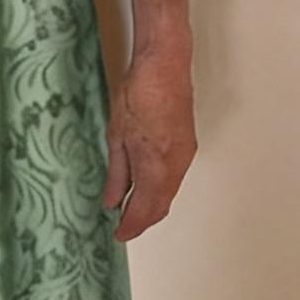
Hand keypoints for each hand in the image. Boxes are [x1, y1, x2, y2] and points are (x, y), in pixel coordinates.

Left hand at [102, 45, 196, 241]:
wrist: (165, 64)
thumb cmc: (139, 92)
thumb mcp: (117, 135)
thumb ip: (116, 173)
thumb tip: (111, 201)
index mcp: (156, 165)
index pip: (144, 209)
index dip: (130, 226)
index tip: (118, 235)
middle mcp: (176, 165)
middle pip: (161, 206)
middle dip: (143, 221)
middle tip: (123, 227)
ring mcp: (186, 155)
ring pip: (170, 193)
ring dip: (152, 206)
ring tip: (130, 210)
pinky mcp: (188, 145)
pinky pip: (175, 178)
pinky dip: (161, 190)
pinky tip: (146, 186)